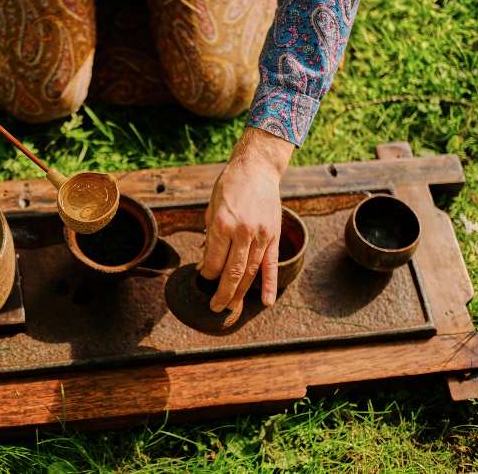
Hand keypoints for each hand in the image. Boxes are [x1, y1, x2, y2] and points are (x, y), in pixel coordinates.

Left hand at [199, 126, 293, 312]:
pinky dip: (270, 285)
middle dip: (222, 294)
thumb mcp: (212, 208)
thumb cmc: (229, 187)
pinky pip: (271, 265)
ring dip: (241, 293)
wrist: (256, 169)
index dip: (208, 275)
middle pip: (232, 273)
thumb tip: (207, 264)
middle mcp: (241, 232)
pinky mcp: (273, 236)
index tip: (204, 278)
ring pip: (250, 272)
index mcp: (222, 224)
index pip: (214, 262)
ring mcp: (260, 235)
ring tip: (232, 308)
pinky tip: (267, 302)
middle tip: (215, 307)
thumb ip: (210, 236)